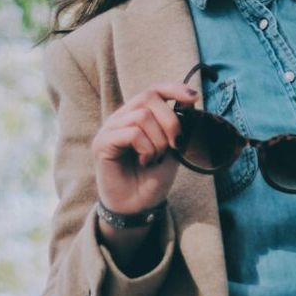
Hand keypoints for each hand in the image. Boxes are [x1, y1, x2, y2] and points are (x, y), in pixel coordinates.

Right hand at [92, 81, 198, 214]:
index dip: (174, 88)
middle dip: (170, 121)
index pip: (154, 89)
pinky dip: (146, 148)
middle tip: (175, 145)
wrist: (138, 207)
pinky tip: (145, 162)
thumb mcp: (173, 148)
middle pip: (149, 97)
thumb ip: (178, 126)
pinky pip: (132, 133)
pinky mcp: (102, 143)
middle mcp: (121, 117)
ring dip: (158, 140)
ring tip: (156, 158)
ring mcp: (110, 128)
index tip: (193, 98)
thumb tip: (190, 101)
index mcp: (137, 114)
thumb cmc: (153, 178)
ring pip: (142, 116)